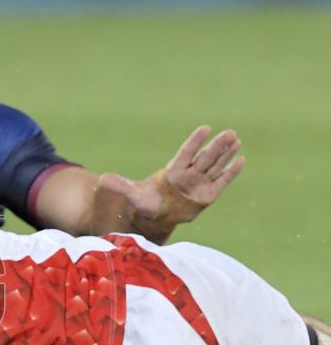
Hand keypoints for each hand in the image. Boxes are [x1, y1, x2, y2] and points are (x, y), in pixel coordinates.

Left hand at [99, 126, 244, 223]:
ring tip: (235, 139)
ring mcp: (200, 183)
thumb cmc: (146, 202)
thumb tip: (103, 179)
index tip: (205, 128)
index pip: (186, 153)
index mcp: (173, 170)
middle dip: (216, 146)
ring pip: (214, 165)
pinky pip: (221, 181)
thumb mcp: (134, 195)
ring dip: (225, 153)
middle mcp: (189, 173)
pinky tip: (241, 159)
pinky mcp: (208, 194)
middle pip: (204, 157)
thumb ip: (122, 186)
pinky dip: (230, 172)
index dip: (195, 141)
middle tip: (228, 132)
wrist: (157, 216)